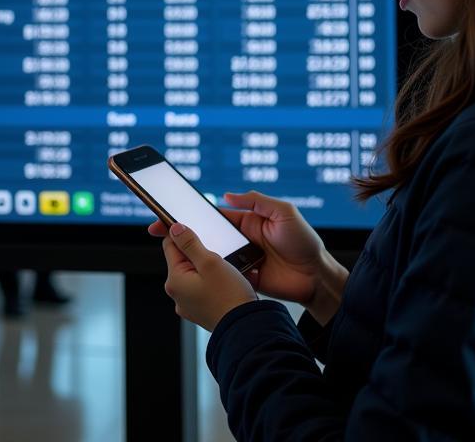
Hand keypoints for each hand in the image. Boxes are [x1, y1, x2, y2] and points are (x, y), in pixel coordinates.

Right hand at [150, 191, 347, 323]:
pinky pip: (222, 275)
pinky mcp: (243, 279)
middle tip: (157, 231)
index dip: (192, 213)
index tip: (171, 210)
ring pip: (210, 256)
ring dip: (193, 254)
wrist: (316, 277)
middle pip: (205, 235)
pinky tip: (193, 272)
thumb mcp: (284, 212)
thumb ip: (257, 201)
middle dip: (181, 233)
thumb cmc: (304, 241)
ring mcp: (240, 260)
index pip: (213, 215)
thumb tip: (227, 195)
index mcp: (247, 222)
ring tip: (171, 252)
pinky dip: (208, 275)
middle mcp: (240, 240)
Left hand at [162, 223, 257, 331]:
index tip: (192, 226)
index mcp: (174, 281)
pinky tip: (225, 282)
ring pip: (194, 273)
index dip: (181, 233)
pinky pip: (202, 287)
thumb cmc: (229, 296)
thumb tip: (174, 229)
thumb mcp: (210, 261)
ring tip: (224, 269)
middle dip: (198, 252)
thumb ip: (190, 243)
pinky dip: (211, 281)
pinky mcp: (201, 310)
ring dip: (206, 267)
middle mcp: (177, 294)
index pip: (170, 245)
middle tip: (217, 254)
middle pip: (183, 260)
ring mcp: (189, 304)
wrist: (245, 328)